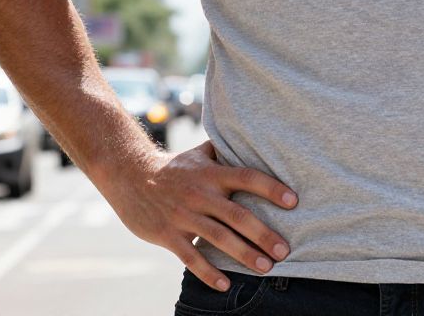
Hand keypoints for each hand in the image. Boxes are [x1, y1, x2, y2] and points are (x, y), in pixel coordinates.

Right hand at [103, 139, 297, 292]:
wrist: (130, 175)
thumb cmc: (173, 167)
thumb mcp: (198, 154)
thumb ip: (224, 152)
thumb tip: (253, 139)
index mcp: (211, 173)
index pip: (247, 177)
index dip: (271, 188)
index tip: (293, 201)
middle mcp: (201, 193)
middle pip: (238, 215)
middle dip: (263, 234)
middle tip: (286, 250)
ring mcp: (184, 215)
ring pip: (218, 238)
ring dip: (244, 255)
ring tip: (266, 268)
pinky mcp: (168, 235)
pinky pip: (191, 258)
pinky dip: (209, 273)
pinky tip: (226, 285)